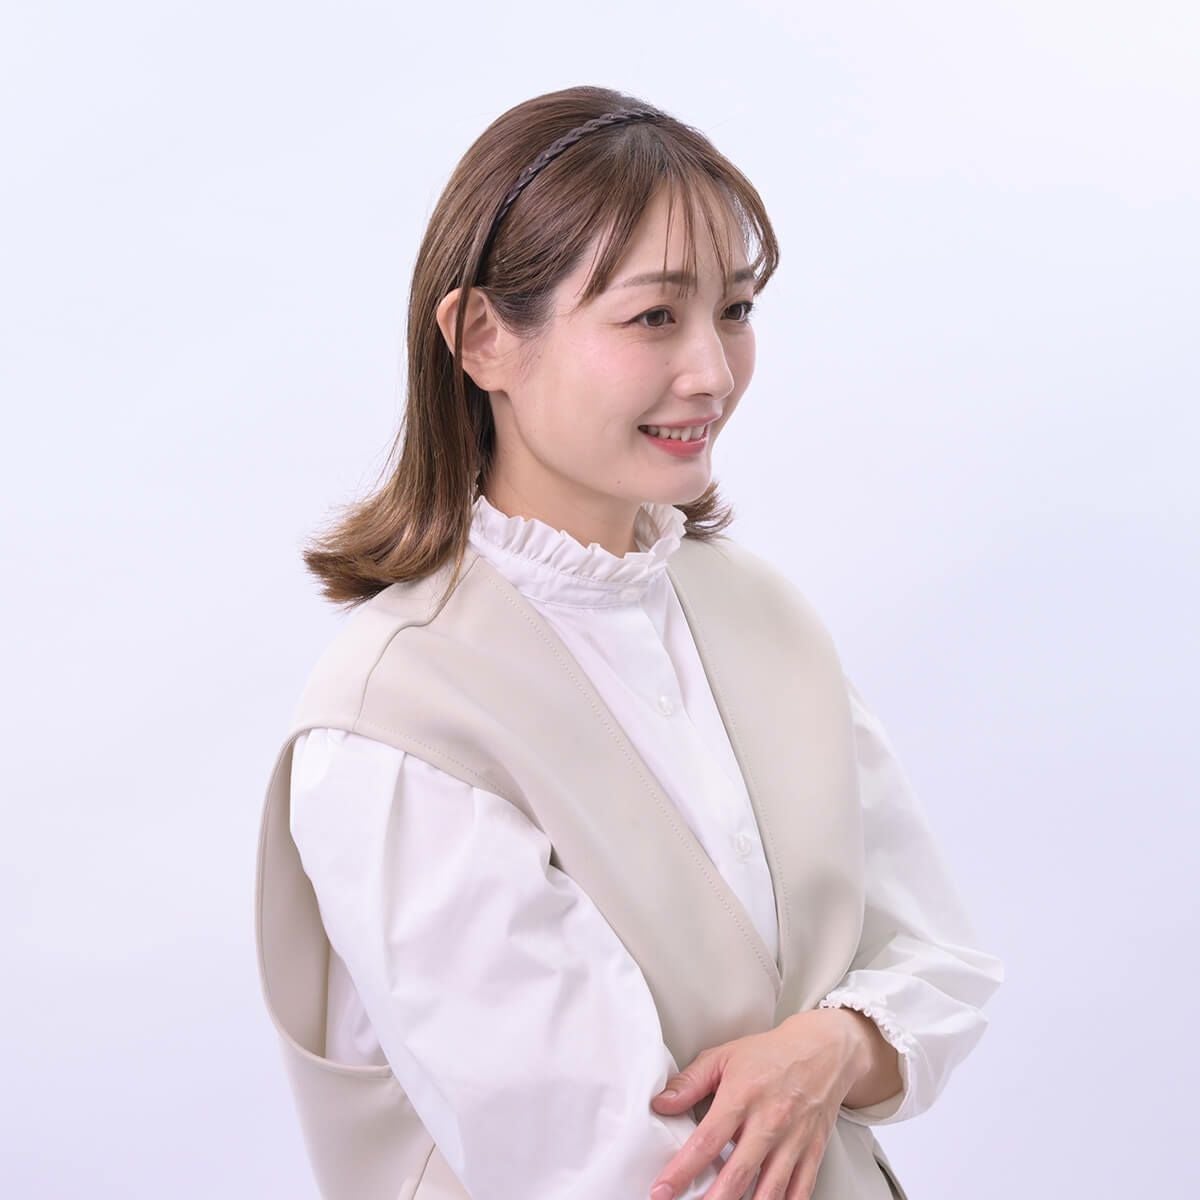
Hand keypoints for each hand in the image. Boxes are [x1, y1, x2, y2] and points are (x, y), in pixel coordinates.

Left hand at [647, 1008, 866, 1199]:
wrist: (823, 1050)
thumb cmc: (770, 1054)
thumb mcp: (724, 1057)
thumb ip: (690, 1082)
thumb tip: (660, 1104)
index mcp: (742, 1097)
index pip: (707, 1141)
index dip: (681, 1170)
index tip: (661, 1191)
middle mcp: (769, 1123)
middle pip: (737, 1175)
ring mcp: (793, 1141)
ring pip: (768, 1191)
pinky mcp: (812, 1153)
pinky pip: (799, 1192)